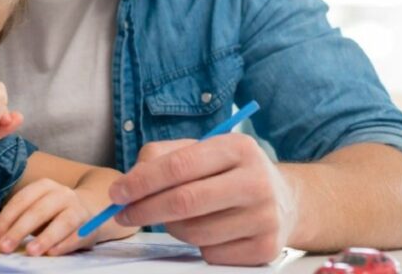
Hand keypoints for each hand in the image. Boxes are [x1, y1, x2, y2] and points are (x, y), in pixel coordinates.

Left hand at [0, 178, 97, 255]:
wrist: (89, 210)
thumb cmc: (53, 213)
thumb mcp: (32, 210)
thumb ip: (11, 216)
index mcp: (43, 186)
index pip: (21, 200)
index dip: (6, 219)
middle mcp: (61, 194)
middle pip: (38, 211)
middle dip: (19, 230)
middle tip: (4, 247)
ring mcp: (77, 208)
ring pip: (61, 222)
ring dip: (45, 237)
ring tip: (30, 251)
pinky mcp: (89, 225)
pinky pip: (77, 235)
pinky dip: (64, 244)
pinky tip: (52, 253)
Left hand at [110, 134, 296, 265]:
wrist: (283, 200)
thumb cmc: (228, 172)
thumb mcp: (201, 150)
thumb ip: (161, 157)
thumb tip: (129, 182)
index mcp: (238, 148)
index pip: (180, 165)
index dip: (143, 181)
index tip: (117, 193)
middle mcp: (256, 181)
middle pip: (185, 201)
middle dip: (144, 209)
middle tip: (123, 214)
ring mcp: (265, 217)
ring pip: (194, 232)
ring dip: (171, 228)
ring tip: (175, 218)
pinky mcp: (266, 248)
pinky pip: (211, 254)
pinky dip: (198, 246)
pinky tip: (208, 230)